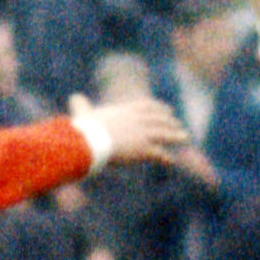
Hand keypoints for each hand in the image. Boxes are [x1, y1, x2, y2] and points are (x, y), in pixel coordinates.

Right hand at [72, 92, 188, 165]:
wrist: (92, 141)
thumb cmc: (86, 128)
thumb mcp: (83, 112)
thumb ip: (81, 105)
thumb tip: (74, 97)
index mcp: (127, 110)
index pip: (148, 106)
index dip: (159, 109)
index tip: (167, 110)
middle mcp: (139, 120)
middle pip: (160, 119)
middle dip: (170, 122)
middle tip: (177, 124)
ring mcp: (144, 134)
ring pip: (165, 134)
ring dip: (176, 136)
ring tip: (185, 138)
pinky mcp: (145, 150)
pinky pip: (160, 154)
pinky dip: (166, 158)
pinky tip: (171, 162)